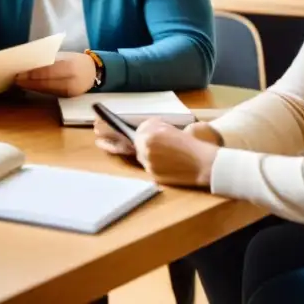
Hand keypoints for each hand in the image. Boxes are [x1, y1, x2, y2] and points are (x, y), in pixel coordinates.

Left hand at [14, 52, 96, 96]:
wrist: (93, 72)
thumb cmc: (75, 60)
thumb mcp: (63, 56)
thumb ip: (48, 60)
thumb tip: (28, 62)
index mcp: (69, 66)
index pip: (47, 71)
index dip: (32, 74)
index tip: (18, 73)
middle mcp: (71, 80)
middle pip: (45, 82)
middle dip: (28, 82)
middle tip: (15, 80)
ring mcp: (70, 91)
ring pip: (47, 89)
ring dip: (31, 87)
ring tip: (19, 83)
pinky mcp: (68, 97)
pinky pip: (51, 93)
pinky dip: (39, 90)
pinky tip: (30, 87)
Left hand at [96, 118, 222, 157]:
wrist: (206, 164)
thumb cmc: (190, 144)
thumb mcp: (169, 128)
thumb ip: (151, 127)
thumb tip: (140, 131)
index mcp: (149, 134)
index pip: (128, 132)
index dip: (111, 129)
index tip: (96, 126)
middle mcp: (145, 149)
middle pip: (132, 145)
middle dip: (125, 142)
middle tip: (105, 135)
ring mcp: (149, 164)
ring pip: (140, 157)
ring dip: (145, 154)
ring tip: (158, 152)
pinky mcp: (154, 177)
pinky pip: (148, 168)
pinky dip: (153, 164)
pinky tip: (166, 162)